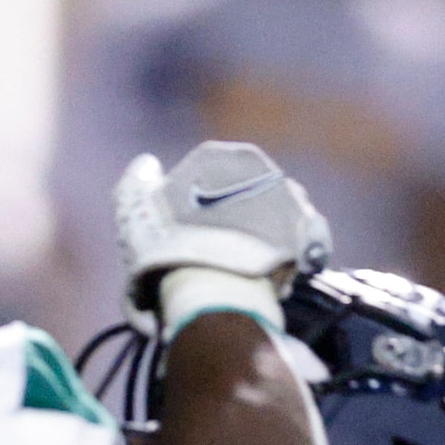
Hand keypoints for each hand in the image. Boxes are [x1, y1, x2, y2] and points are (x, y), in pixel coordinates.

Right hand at [115, 142, 330, 327]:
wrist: (213, 287)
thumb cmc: (167, 246)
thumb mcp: (133, 209)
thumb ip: (136, 183)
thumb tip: (147, 164)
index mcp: (217, 156)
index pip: (204, 174)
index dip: (191, 206)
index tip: (182, 233)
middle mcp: (259, 168)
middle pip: (242, 192)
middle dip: (232, 216)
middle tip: (211, 252)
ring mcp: (290, 199)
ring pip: (272, 215)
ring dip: (261, 235)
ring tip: (240, 270)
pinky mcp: (311, 234)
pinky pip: (299, 243)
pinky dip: (284, 257)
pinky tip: (264, 279)